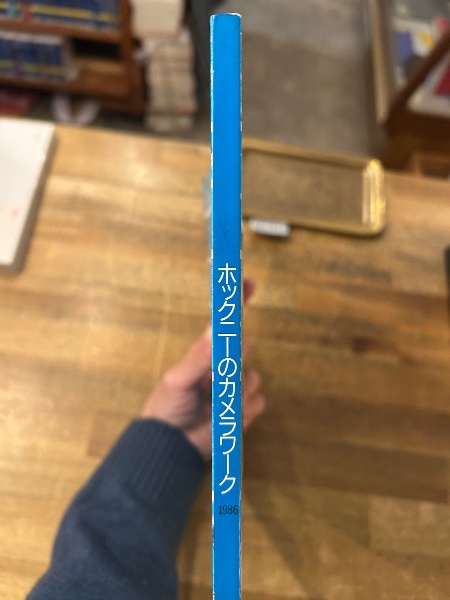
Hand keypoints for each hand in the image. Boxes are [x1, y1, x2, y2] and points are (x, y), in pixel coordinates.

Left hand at [141, 278, 264, 459]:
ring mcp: (233, 392)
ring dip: (239, 389)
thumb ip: (199, 357)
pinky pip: (257, 402)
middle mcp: (221, 371)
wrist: (170, 450)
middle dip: (237, 359)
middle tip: (218, 375)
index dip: (236, 305)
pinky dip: (246, 409)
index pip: (223, 327)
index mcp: (203, 358)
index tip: (247, 283)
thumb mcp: (178, 379)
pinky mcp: (243, 414)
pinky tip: (227, 418)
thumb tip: (217, 330)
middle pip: (243, 350)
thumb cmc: (167, 409)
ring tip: (216, 403)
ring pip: (253, 378)